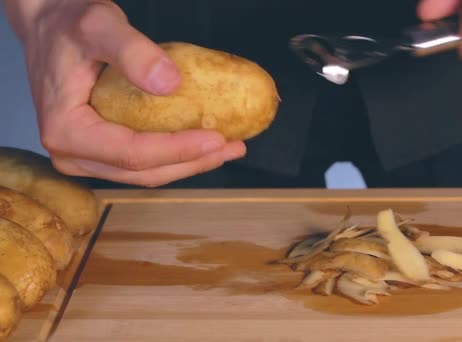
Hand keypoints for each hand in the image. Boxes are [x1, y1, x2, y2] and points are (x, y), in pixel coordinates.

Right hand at [4, 0, 244, 186]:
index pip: (132, 153)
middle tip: (233, 147)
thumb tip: (171, 84)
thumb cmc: (69, 24)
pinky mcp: (99, 151)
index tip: (219, 138)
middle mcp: (72, 153)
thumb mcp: (99, 25)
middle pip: (143, 172)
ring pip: (145, 173)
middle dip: (192, 162)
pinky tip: (204, 141)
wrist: (49, 25)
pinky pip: (142, 161)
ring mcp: (85, 157)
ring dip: (189, 163)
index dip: (179, 150)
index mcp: (66, 131)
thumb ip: (132, 52)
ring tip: (228, 147)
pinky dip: (175, 154)